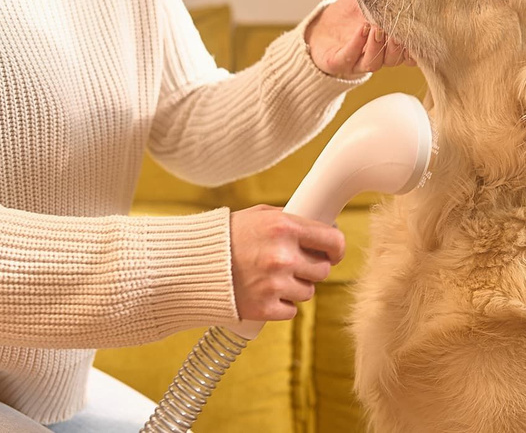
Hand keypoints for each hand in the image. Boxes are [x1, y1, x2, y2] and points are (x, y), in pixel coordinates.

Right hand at [229, 205, 345, 320]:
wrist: (189, 267)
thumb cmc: (225, 238)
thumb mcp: (258, 216)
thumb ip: (290, 220)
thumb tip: (323, 228)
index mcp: (284, 227)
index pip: (333, 241)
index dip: (336, 248)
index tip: (333, 252)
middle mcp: (282, 256)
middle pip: (323, 270)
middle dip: (311, 267)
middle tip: (292, 264)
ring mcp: (274, 284)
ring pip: (308, 291)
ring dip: (295, 286)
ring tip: (271, 277)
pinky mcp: (265, 308)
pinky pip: (291, 310)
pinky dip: (280, 304)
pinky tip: (262, 292)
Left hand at [305, 0, 416, 78]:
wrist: (322, 24)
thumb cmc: (351, 13)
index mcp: (390, 46)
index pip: (410, 55)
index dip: (414, 47)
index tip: (416, 30)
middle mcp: (377, 57)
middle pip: (394, 60)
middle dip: (396, 44)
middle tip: (394, 25)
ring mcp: (358, 62)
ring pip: (374, 63)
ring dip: (376, 45)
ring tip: (375, 25)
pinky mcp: (338, 62)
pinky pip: (350, 57)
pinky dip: (358, 43)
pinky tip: (362, 28)